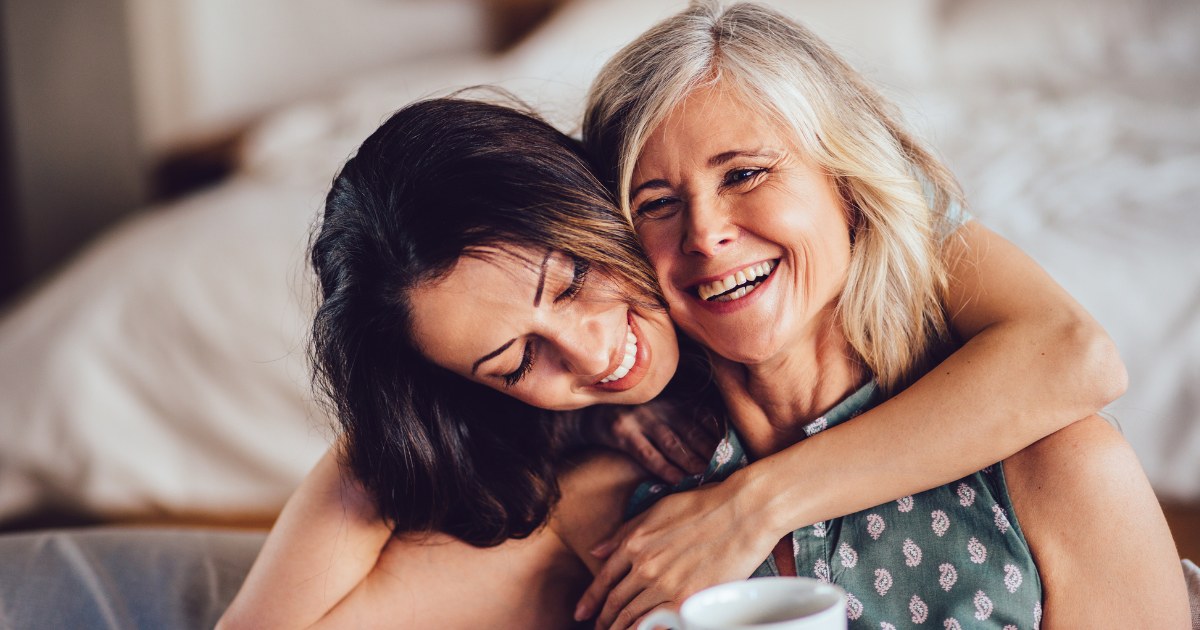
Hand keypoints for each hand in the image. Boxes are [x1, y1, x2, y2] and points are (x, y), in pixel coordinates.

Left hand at [573, 475, 778, 629]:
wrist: (743, 512)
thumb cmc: (705, 505)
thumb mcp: (657, 509)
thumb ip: (624, 532)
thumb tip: (596, 550)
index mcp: (635, 543)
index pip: (605, 579)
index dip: (591, 600)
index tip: (582, 613)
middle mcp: (645, 567)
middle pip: (616, 603)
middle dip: (605, 621)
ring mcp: (665, 586)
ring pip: (632, 618)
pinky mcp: (687, 601)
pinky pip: (656, 625)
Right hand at [587, 400, 718, 482]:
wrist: (590, 415)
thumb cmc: (633, 416)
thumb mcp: (658, 409)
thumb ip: (682, 420)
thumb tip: (716, 445)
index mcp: (672, 400)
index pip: (702, 418)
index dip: (719, 436)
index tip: (736, 452)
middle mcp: (658, 407)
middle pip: (691, 431)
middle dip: (710, 451)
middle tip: (727, 467)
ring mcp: (640, 419)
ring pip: (672, 443)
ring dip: (691, 460)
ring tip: (706, 474)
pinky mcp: (623, 433)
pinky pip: (647, 454)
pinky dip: (663, 467)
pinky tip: (677, 479)